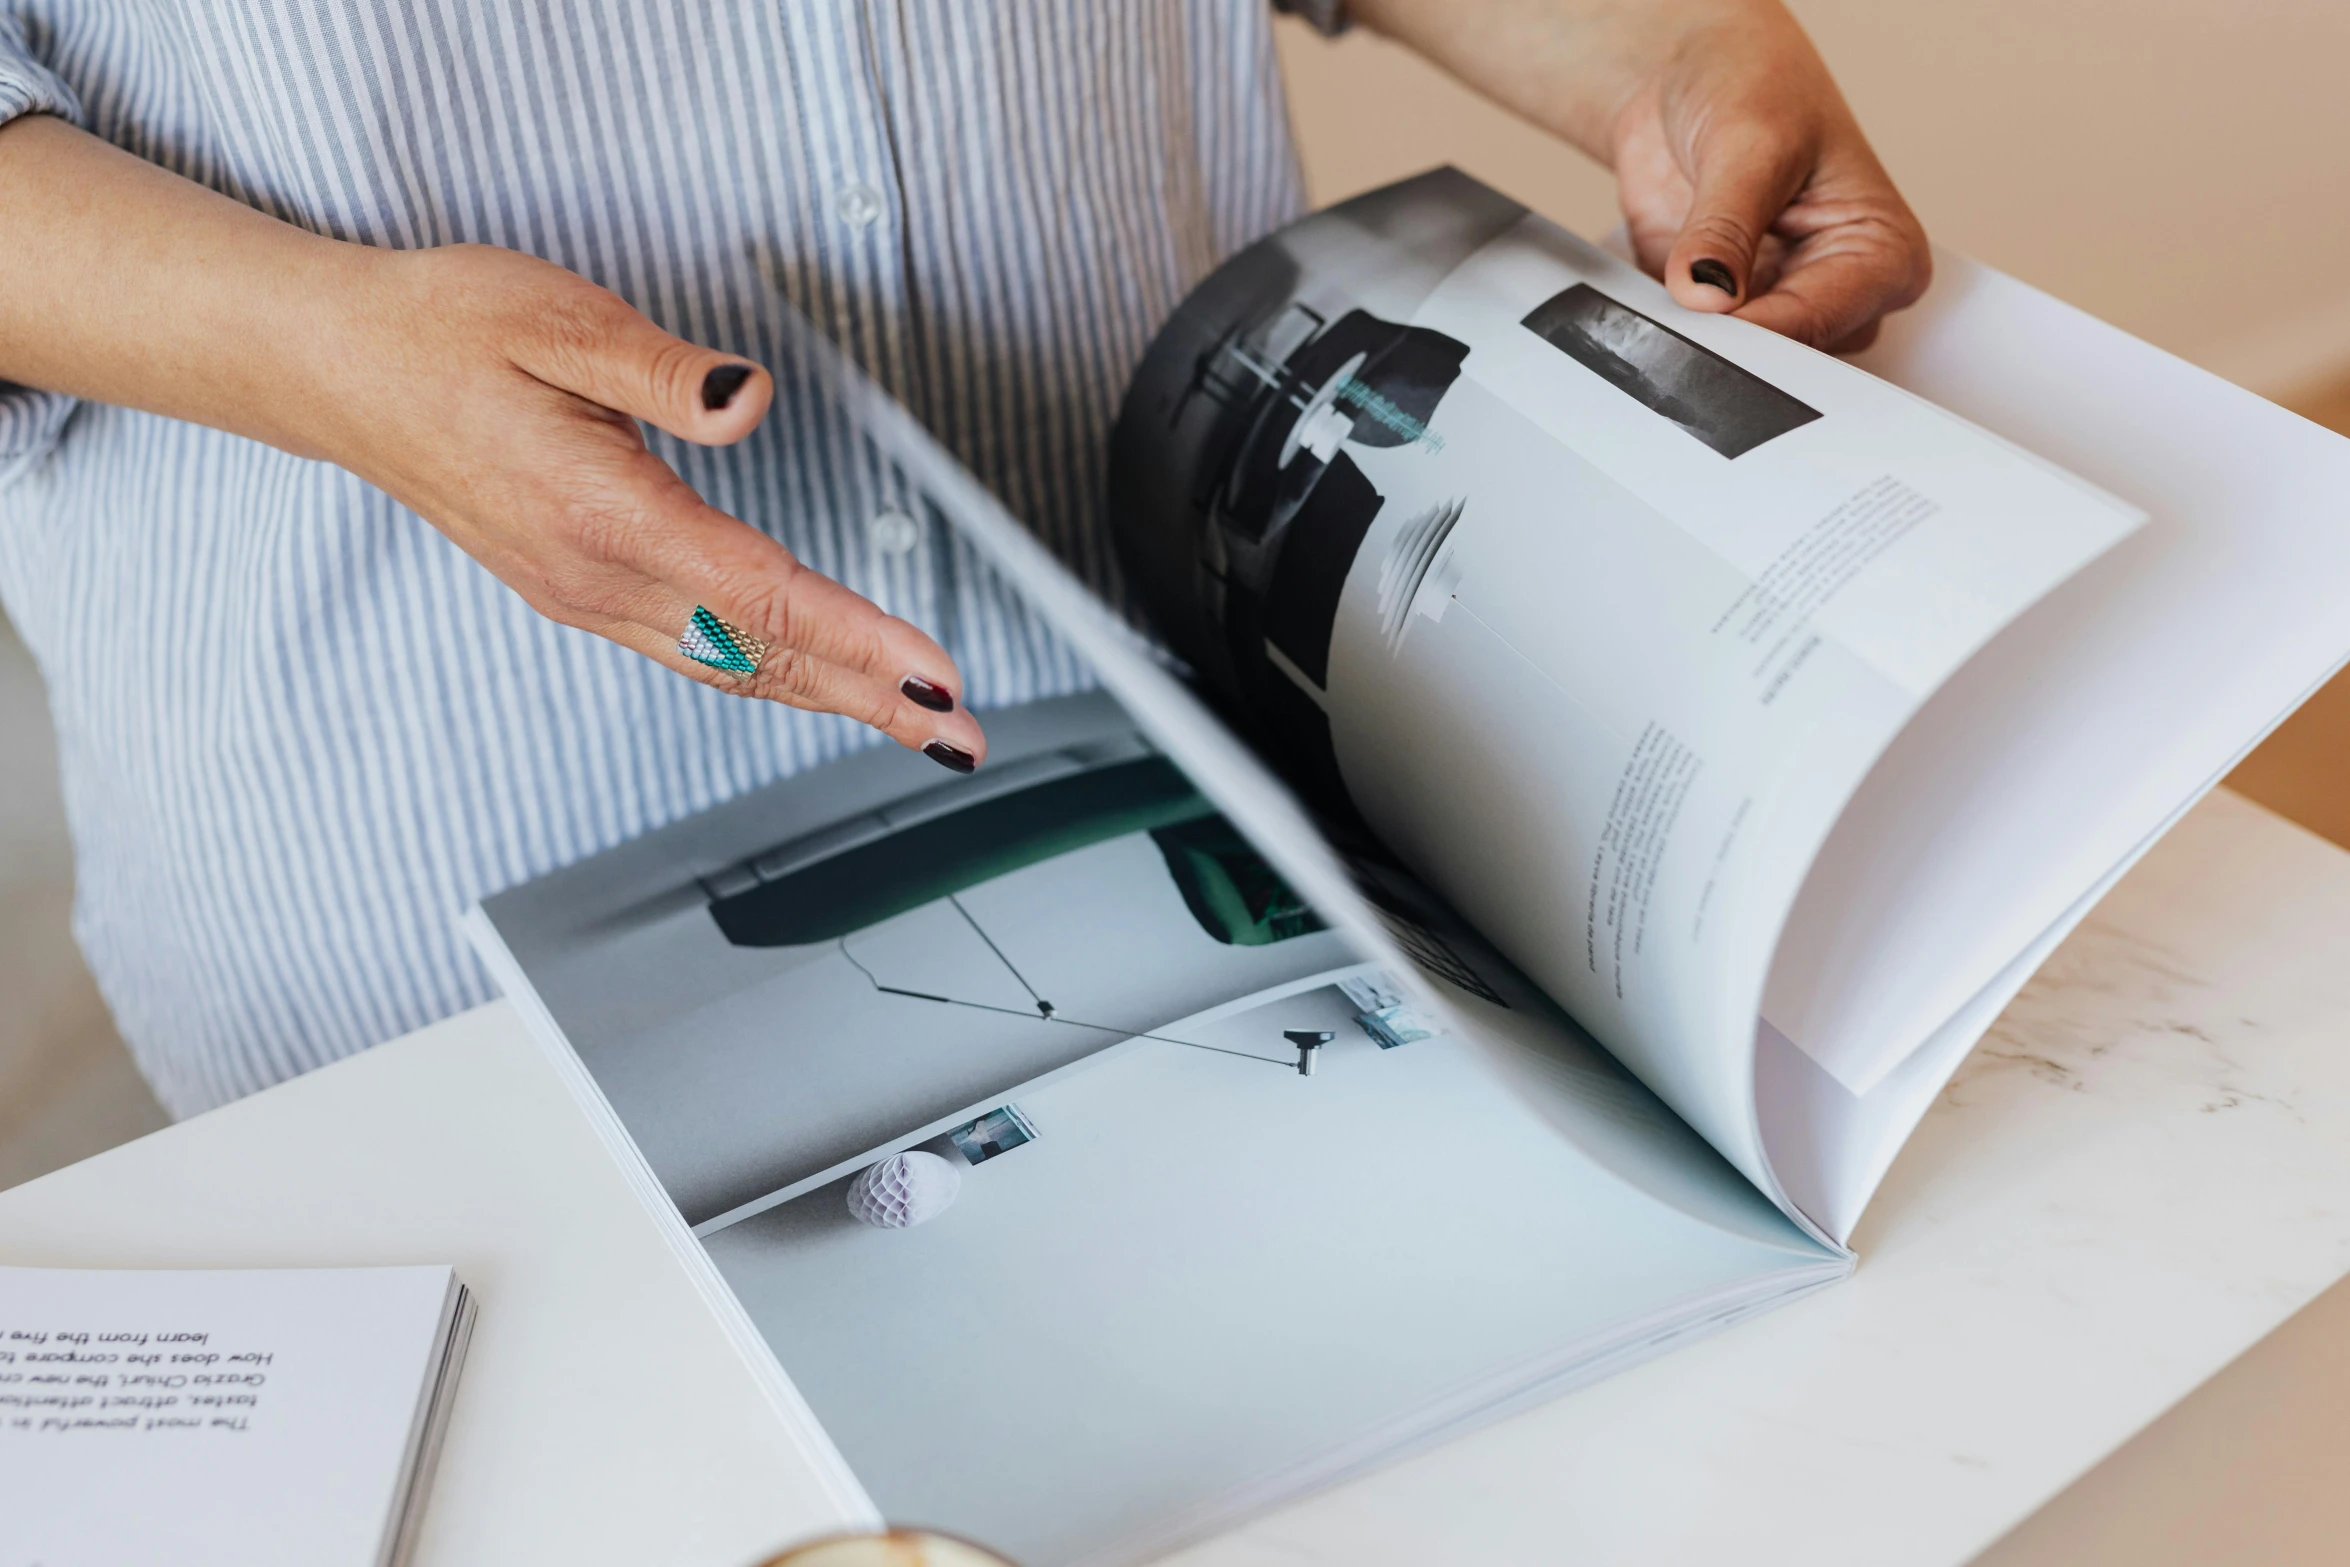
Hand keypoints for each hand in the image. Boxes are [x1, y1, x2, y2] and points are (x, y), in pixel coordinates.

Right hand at [321, 244, 985, 768]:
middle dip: (871, 697)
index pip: (760, 594)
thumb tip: (747, 399)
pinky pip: (693, 653)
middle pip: (759, 655)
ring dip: (830, 698)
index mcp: (600, 512)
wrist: (340, 371)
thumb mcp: (558, 319)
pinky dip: (770, 675)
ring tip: (914, 724)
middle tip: (960, 735)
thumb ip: (663, 369)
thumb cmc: (445, 330)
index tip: (933, 673)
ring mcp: (582, 596)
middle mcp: (593, 576)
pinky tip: (814, 682)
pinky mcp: (577, 592)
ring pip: (729, 667)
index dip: (858, 638)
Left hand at [1608, 2, 1929, 350]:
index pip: (1821, 323)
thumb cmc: (1753, 85)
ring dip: (1695, 343)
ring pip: (1741, 366)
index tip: (1706, 326)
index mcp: (1882, 253)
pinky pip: (1694, 348)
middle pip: (1788, 359)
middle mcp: (1839, 290)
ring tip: (1665, 302)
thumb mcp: (1747, 143)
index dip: (1758, 333)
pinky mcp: (1724, 313)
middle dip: (1731, 346)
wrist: (1688, 74)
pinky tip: (1650, 312)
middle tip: (1681, 322)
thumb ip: (1726, 227)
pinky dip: (1667, 336)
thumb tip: (1707, 295)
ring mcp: (1779, 305)